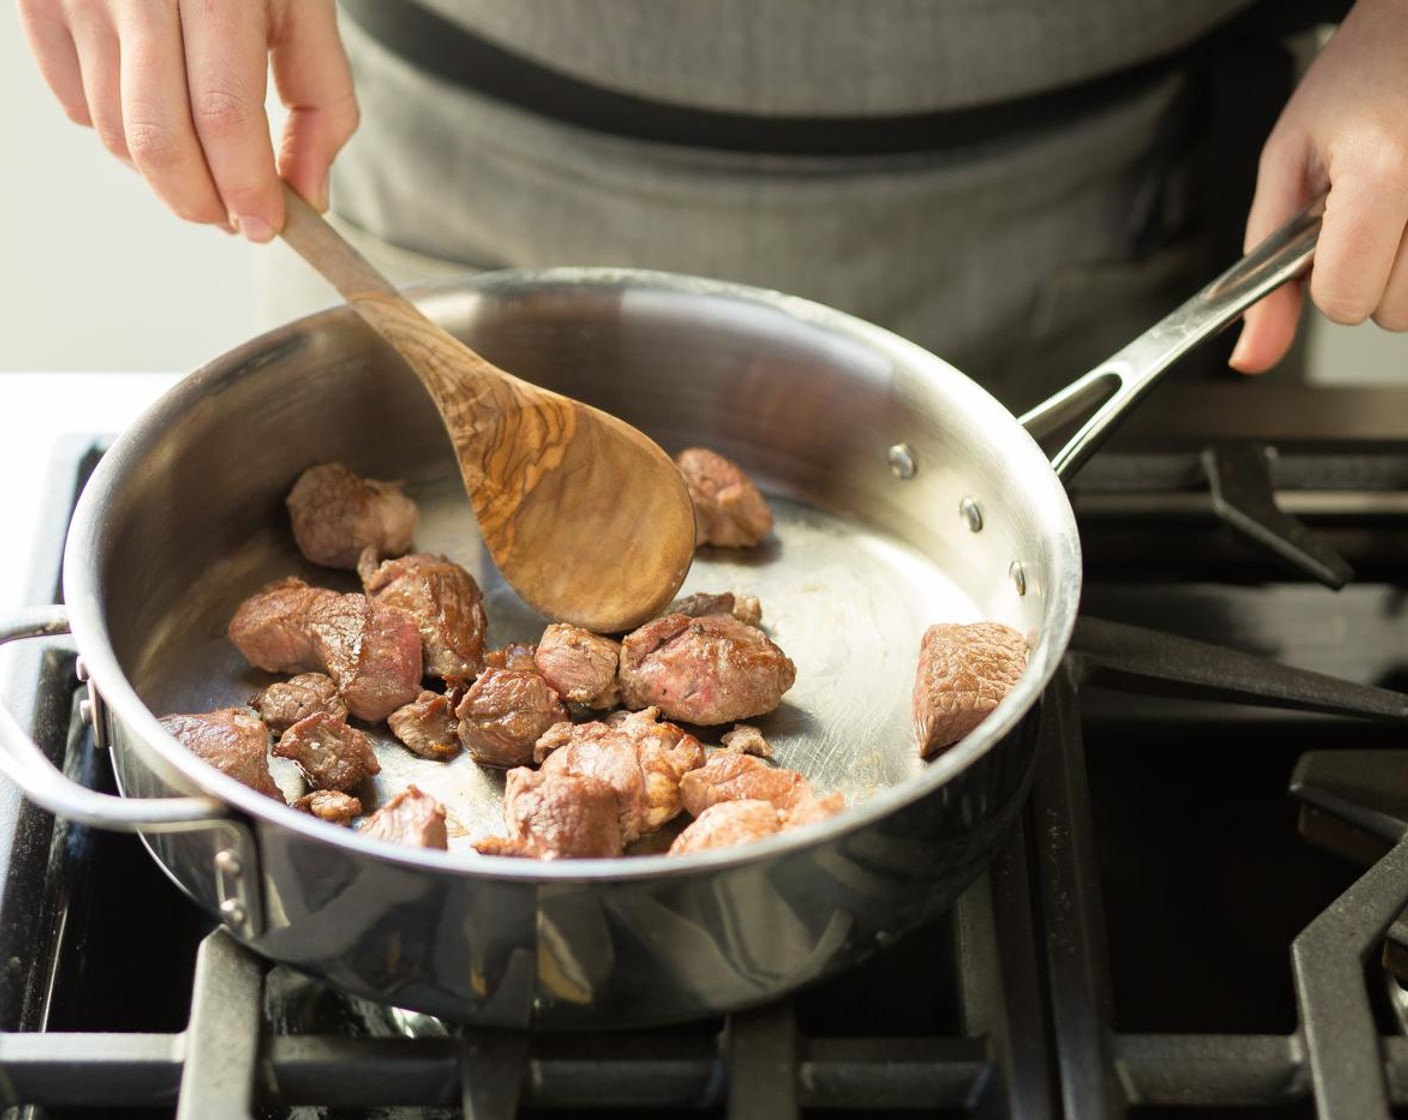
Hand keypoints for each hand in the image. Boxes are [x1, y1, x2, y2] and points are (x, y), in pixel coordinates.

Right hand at [17, 0, 358, 240]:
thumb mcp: (303, 10)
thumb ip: (322, 104)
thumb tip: (308, 200)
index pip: (224, 116)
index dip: (246, 189)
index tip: (266, 228)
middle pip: (158, 139)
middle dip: (201, 203)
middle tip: (233, 218)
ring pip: (115, 135)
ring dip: (166, 174)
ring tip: (204, 158)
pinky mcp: (38, 3)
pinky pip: (77, 108)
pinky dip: (120, 134)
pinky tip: (157, 107)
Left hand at [1231, 0, 1407, 372]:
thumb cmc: (1362, 76)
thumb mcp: (1290, 163)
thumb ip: (1266, 273)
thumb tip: (1250, 358)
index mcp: (1385, 173)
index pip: (1346, 300)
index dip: (1327, 280)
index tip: (1333, 236)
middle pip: (1395, 313)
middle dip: (1374, 274)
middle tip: (1374, 209)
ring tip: (1401, 206)